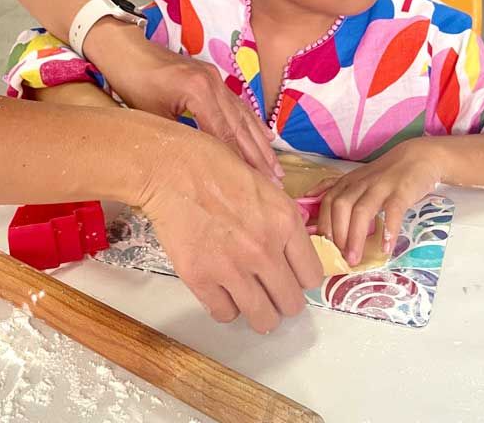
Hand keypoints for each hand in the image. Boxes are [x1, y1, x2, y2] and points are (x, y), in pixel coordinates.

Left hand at [86, 21, 282, 181]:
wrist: (127, 50)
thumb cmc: (133, 83)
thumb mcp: (152, 116)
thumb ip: (178, 138)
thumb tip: (196, 169)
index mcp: (199, 93)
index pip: (225, 134)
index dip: (241, 161)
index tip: (256, 185)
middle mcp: (214, 84)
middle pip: (240, 126)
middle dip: (258, 156)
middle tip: (275, 182)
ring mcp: (216, 79)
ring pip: (243, 116)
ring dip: (260, 143)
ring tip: (274, 168)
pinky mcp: (213, 77)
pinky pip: (237, 104)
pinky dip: (252, 123)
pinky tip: (265, 137)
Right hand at [140, 126, 323, 332]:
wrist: (171, 168)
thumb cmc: (214, 165)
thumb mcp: (263, 184)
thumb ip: (280, 219)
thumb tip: (290, 248)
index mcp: (285, 221)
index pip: (312, 276)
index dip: (301, 278)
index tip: (291, 276)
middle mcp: (265, 250)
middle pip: (291, 304)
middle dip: (282, 299)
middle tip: (268, 289)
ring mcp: (233, 268)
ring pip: (262, 319)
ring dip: (257, 310)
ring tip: (247, 296)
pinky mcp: (201, 279)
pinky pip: (225, 314)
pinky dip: (225, 307)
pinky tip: (221, 290)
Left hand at [309, 139, 444, 265]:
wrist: (418, 157)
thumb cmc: (385, 173)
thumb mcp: (357, 178)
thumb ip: (336, 188)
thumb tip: (309, 198)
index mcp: (349, 182)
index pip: (328, 201)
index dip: (323, 224)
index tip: (322, 248)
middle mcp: (361, 183)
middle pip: (341, 206)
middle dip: (337, 234)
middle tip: (338, 257)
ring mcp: (381, 186)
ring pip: (362, 210)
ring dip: (356, 236)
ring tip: (355, 258)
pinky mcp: (401, 191)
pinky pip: (393, 211)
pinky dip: (389, 230)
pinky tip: (386, 248)